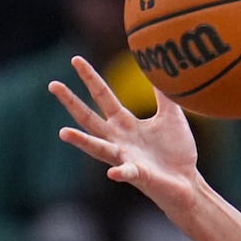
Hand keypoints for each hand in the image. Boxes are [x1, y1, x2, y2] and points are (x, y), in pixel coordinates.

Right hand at [48, 55, 199, 210]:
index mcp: (125, 124)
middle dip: (71, 102)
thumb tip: (161, 70)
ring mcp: (125, 158)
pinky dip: (121, 172)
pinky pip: (127, 173)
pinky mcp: (139, 175)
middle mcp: (118, 140)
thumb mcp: (172, 117)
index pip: (102, 96)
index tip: (75, 59)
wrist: (188, 181)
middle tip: (53, 85)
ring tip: (63, 133)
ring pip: (98, 148)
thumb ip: (165, 97)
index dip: (90, 78)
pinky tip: (112, 173)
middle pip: (89, 118)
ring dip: (81, 141)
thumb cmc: (177, 151)